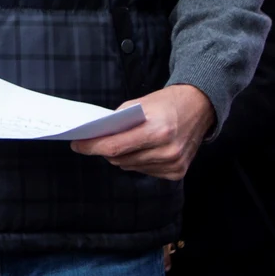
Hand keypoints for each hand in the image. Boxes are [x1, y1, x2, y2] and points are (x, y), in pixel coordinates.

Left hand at [70, 84, 213, 180]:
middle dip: (104, 150)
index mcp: (157, 131)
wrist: (198, 108)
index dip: (91, 147)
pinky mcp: (177, 172)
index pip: (115, 146)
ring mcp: (173, 163)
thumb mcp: (138, 104)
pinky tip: (140, 150)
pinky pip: (144, 171)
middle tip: (94, 141)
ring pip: (130, 166)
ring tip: (120, 143)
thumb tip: (94, 135)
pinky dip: (136, 161)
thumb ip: (117, 121)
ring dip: (120, 157)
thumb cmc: (165, 103)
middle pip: (120, 159)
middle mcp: (167, 151)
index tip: (76, 145)